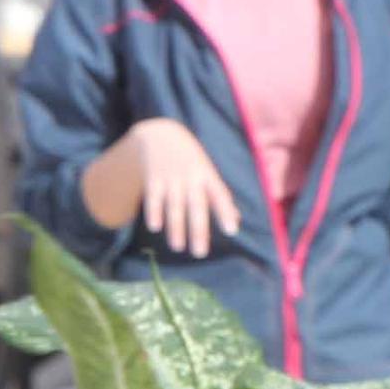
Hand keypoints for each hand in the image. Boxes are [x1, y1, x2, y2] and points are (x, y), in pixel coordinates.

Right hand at [111, 118, 243, 257]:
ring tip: (178, 247)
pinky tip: (156, 228)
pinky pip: (154, 198)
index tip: (231, 231)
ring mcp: (171, 178)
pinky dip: (154, 212)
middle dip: (198, 230)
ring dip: (176, 228)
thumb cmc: (190, 161)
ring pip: (174, 206)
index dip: (225, 212)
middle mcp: (191, 178)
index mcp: (207, 176)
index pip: (219, 195)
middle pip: (196, 207)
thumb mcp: (207, 173)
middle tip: (200, 253)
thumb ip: (219, 197)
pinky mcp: (153, 179)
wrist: (160, 135)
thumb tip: (236, 220)